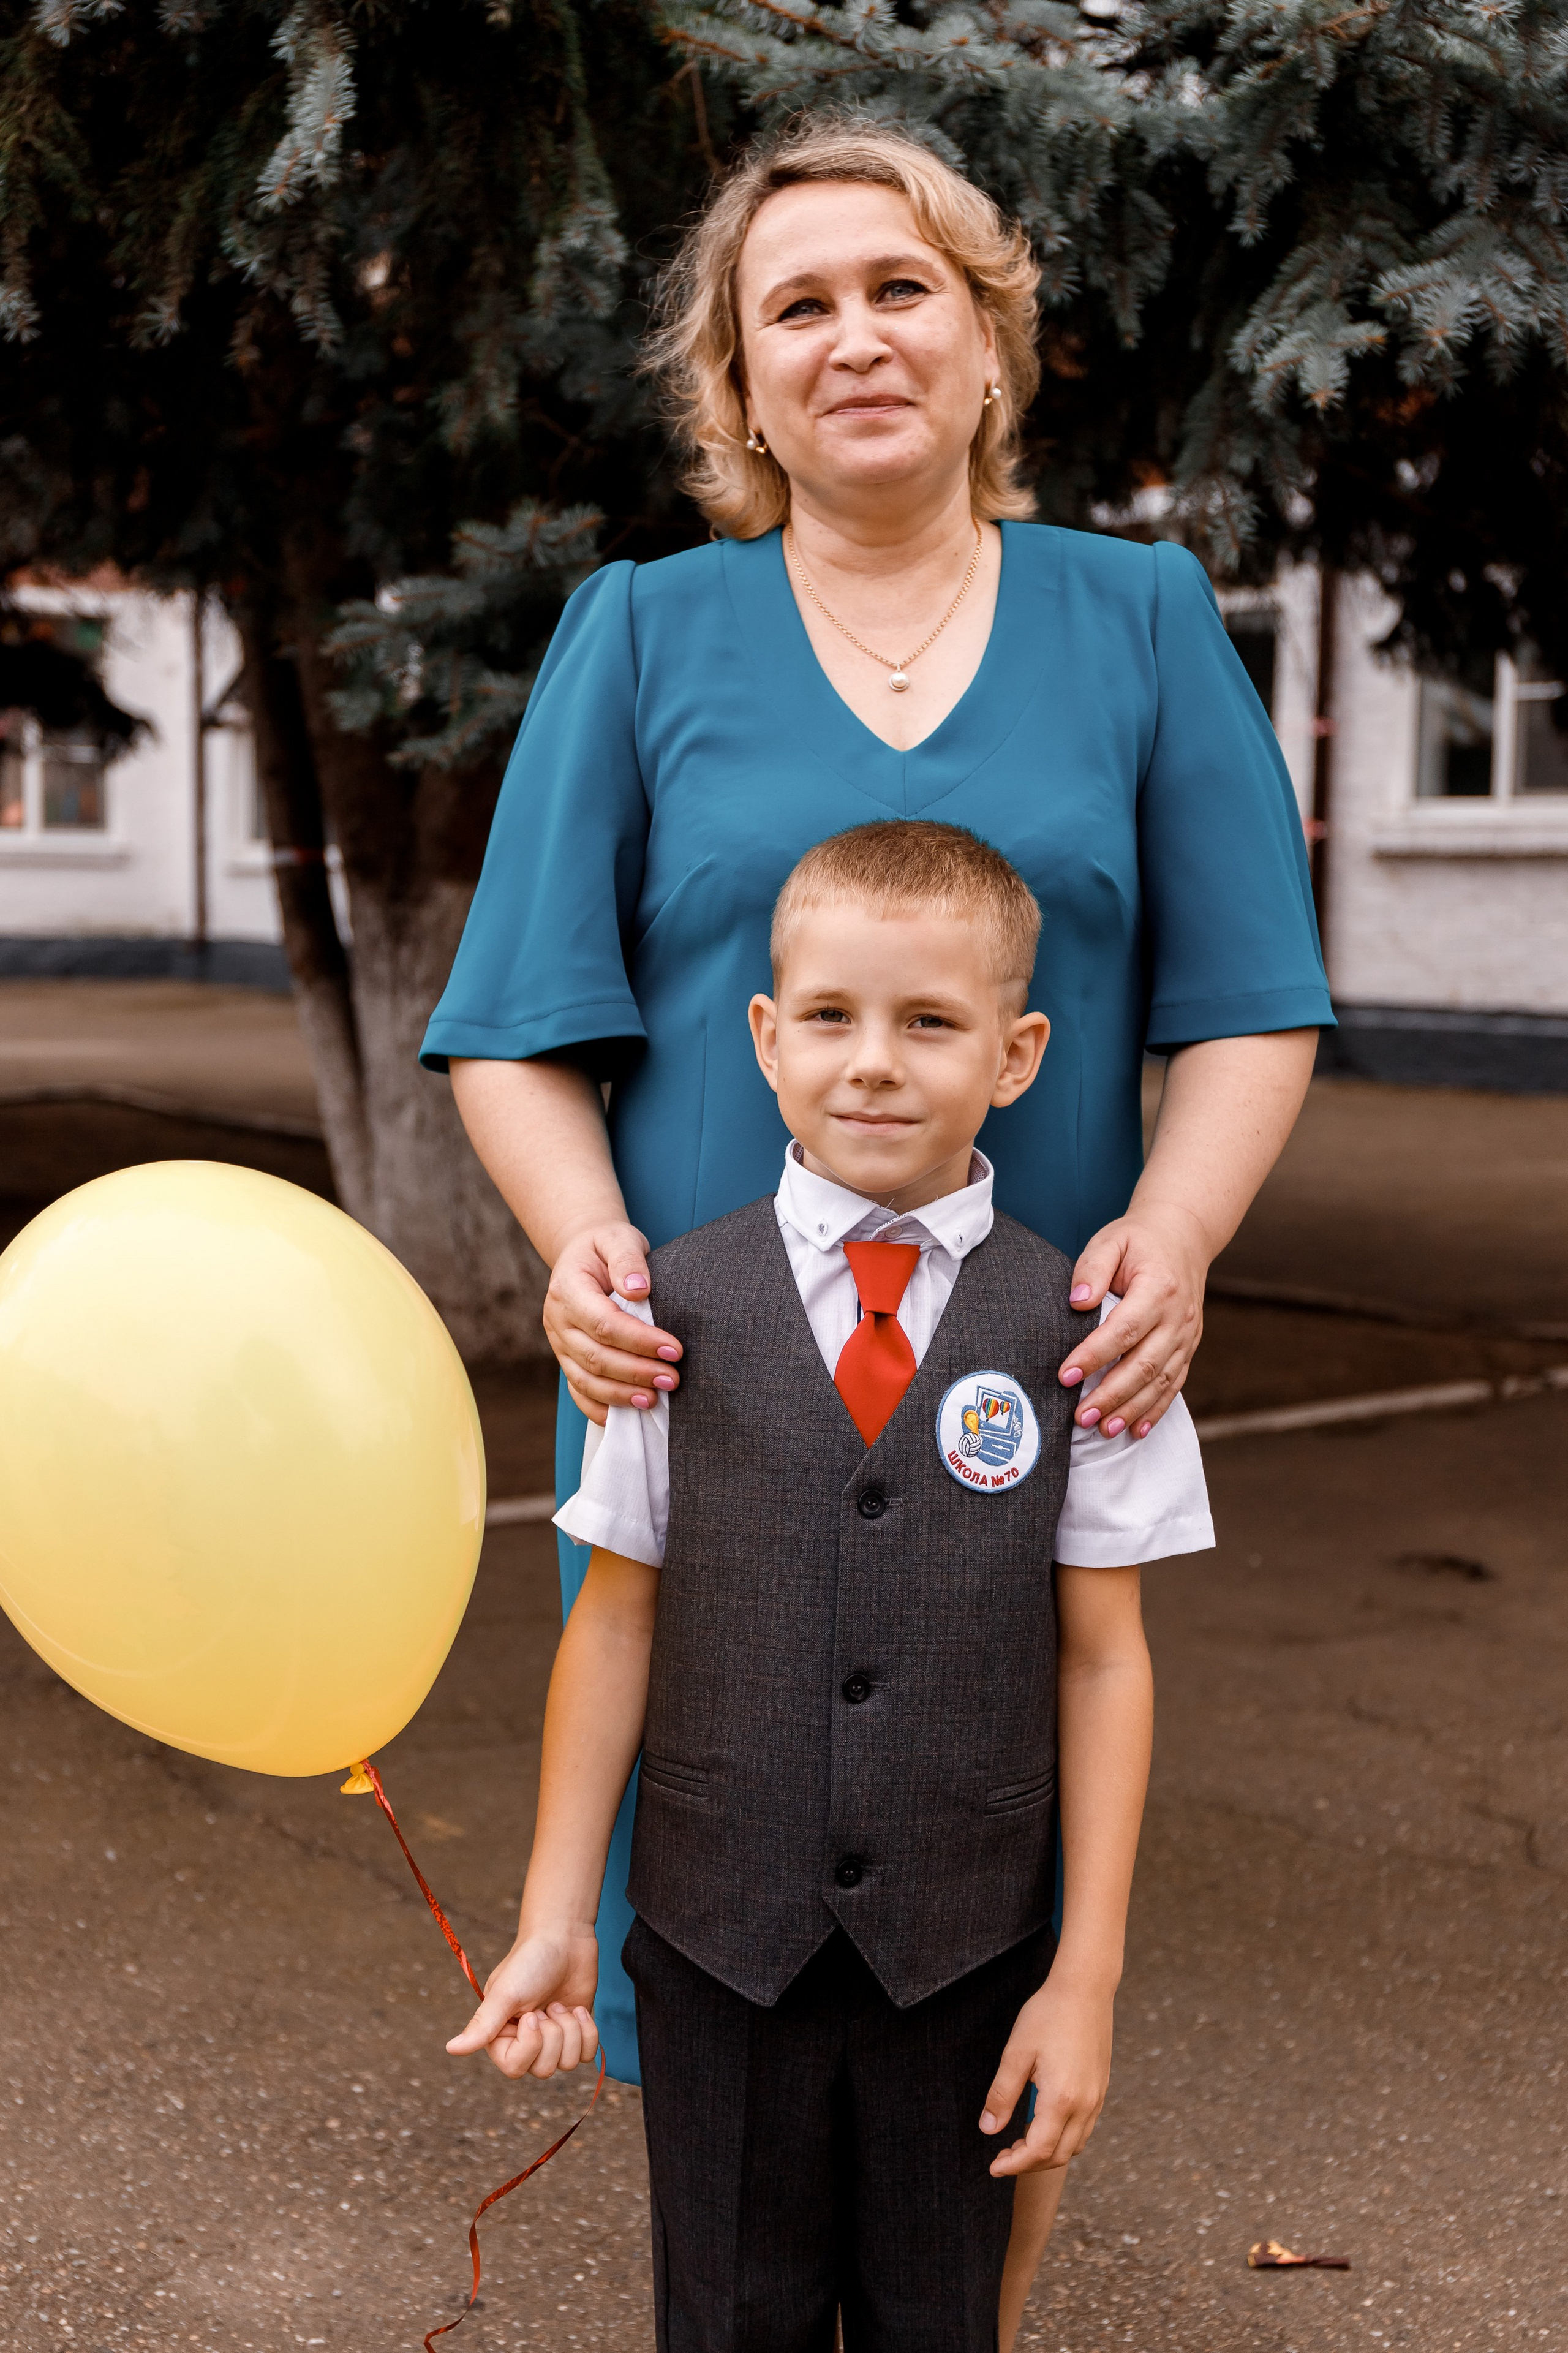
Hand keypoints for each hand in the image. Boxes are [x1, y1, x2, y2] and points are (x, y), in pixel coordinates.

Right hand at [445, 1928, 599, 2080]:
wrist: (564, 1938)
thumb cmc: (530, 1961)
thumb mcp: (505, 1993)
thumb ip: (482, 2025)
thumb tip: (450, 2049)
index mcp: (501, 2035)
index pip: (514, 2068)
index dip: (530, 2045)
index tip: (532, 2014)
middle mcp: (526, 2042)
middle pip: (543, 2069)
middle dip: (553, 2035)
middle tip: (547, 2005)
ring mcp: (552, 2039)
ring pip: (567, 2064)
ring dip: (570, 2030)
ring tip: (559, 2004)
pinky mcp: (576, 2032)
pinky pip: (587, 2055)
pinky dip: (588, 2031)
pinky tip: (578, 2009)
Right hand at [542, 1221, 682, 1423]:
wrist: (582, 1255)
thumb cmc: (605, 1247)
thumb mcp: (618, 1238)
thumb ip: (628, 1260)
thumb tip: (639, 1289)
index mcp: (568, 1289)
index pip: (604, 1323)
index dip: (640, 1341)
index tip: (675, 1350)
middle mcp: (557, 1321)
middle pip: (596, 1357)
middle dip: (636, 1372)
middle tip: (673, 1379)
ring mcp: (559, 1344)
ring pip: (586, 1380)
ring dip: (622, 1395)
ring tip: (655, 1401)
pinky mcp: (567, 1360)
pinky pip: (579, 1391)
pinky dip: (601, 1408)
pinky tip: (628, 1415)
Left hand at [979, 1973, 1114, 2176]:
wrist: (1085, 1989)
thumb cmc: (1047, 2015)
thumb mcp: (1016, 2052)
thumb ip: (1002, 2095)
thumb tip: (988, 2130)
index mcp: (1062, 2099)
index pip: (1038, 2150)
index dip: (1014, 2165)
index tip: (994, 2167)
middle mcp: (1085, 2105)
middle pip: (1059, 2155)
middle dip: (1029, 2164)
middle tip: (1002, 2156)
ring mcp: (1096, 2098)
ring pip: (1075, 2146)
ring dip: (1048, 2153)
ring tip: (1020, 2143)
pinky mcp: (1100, 2089)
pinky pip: (1085, 2129)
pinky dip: (1064, 2138)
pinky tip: (1044, 2124)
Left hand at [1057, 1202, 1206, 1438]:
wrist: (1183, 1237)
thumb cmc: (1138, 1241)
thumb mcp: (1111, 1241)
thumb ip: (1091, 1268)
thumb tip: (1077, 1302)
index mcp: (1158, 1288)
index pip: (1124, 1329)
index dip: (1095, 1355)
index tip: (1066, 1375)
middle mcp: (1178, 1317)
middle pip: (1144, 1364)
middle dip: (1111, 1394)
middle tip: (1080, 1416)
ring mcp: (1187, 1336)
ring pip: (1160, 1381)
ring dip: (1132, 1409)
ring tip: (1103, 1429)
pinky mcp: (1188, 1348)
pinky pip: (1174, 1384)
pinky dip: (1155, 1410)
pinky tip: (1136, 1430)